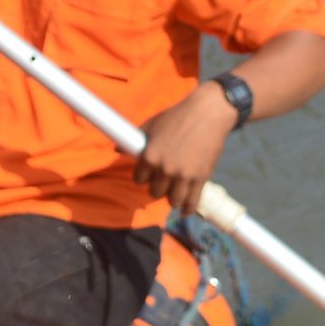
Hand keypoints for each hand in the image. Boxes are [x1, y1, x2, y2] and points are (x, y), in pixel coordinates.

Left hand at [135, 81, 238, 212]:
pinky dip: (188, 208)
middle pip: (155, 191)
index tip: (147, 175)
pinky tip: (185, 211)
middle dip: (157, 188)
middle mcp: (165, 170)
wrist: (208, 114)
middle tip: (162, 183)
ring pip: (173, 200)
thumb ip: (135, 139)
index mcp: (150, 157)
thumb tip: (116, 149)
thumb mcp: (152, 125)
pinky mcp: (201, 178)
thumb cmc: (177, 116)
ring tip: (173, 195)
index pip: (139, 179)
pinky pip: (192, 200)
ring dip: (172, 199)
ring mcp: (183, 176)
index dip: (142, 177)